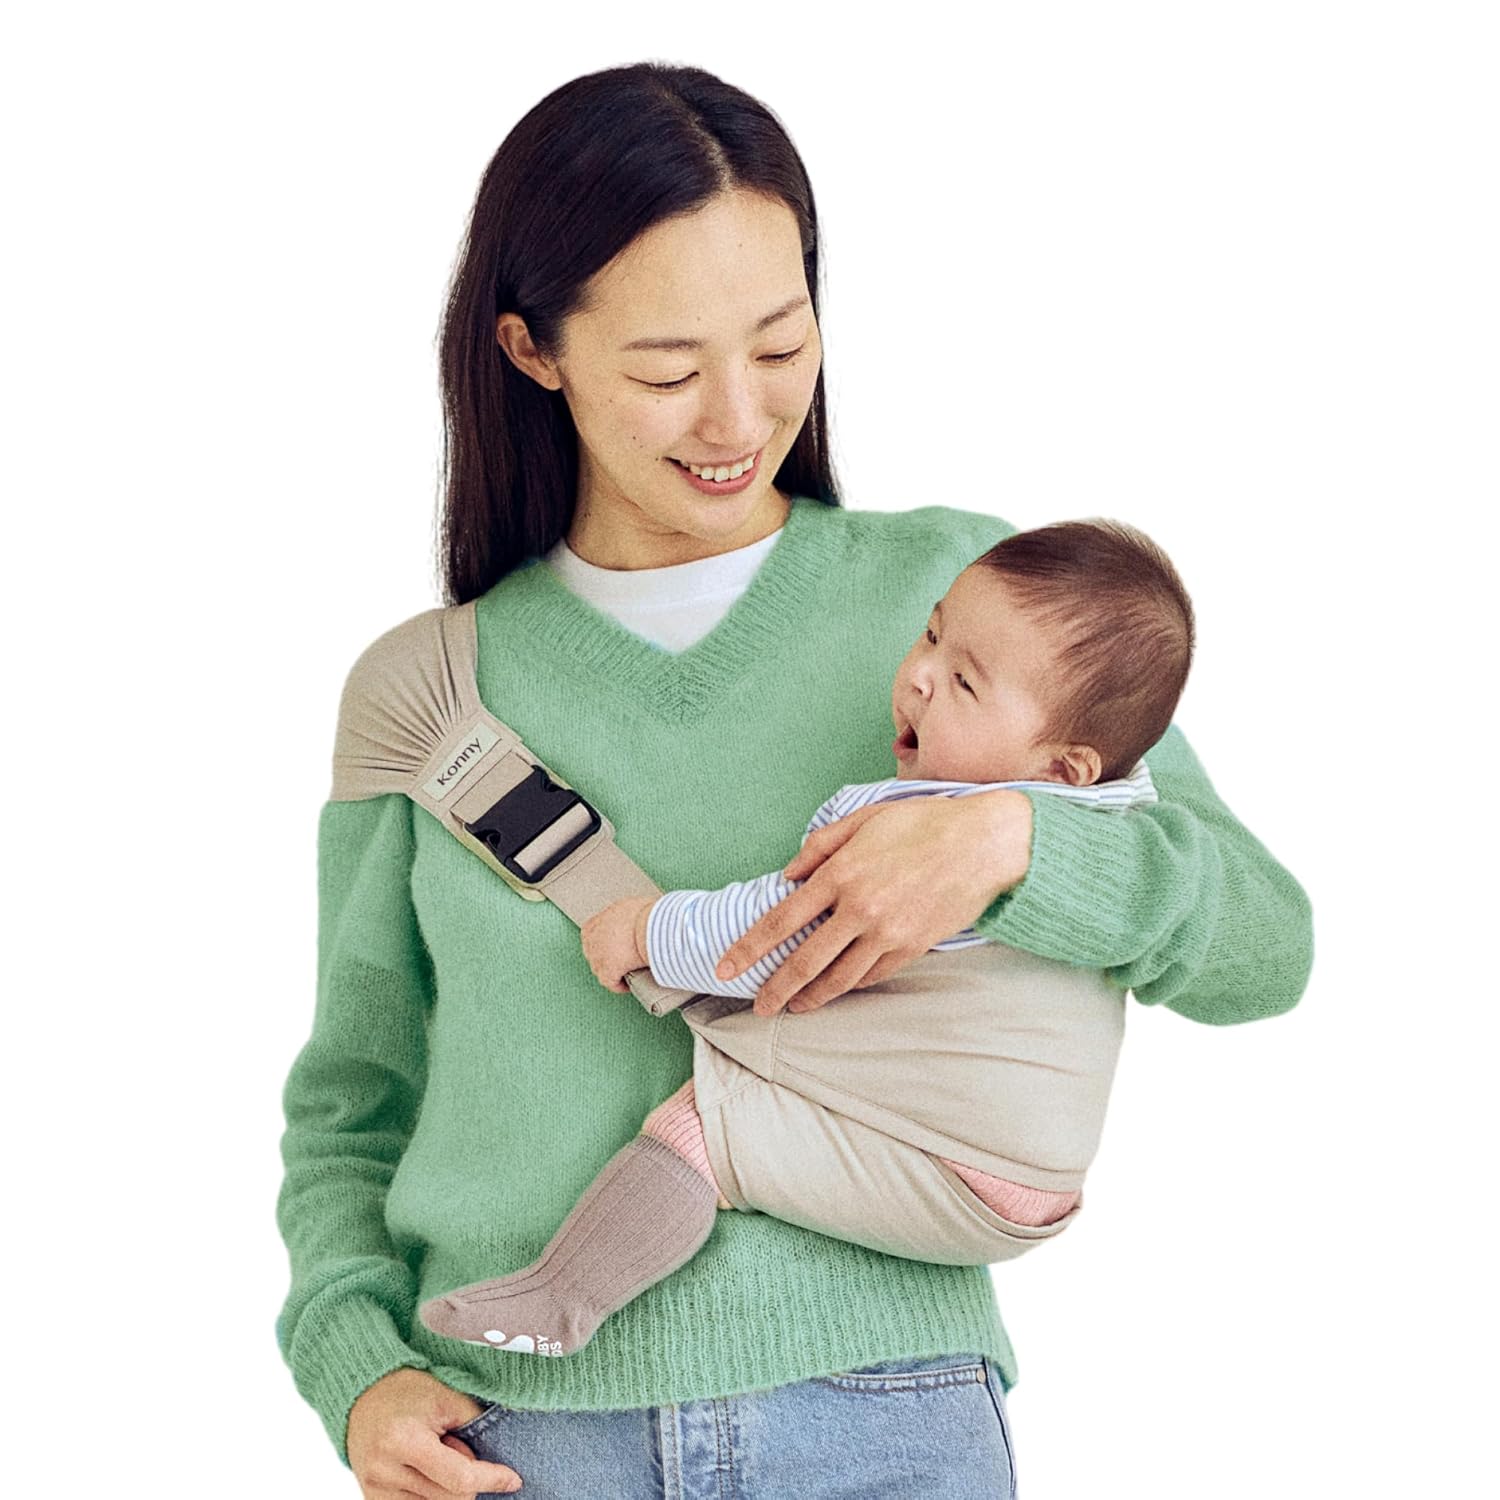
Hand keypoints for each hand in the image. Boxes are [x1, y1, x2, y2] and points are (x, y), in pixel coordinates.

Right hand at [347, 1366, 522, 1496]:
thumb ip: (473, 1425)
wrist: (363, 1393)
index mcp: (404, 1441)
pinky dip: (432, 1494)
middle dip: (466, 1477)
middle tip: (454, 1444)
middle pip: (450, 1498)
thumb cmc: (408, 1390)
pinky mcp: (371, 1498)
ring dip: (448, 1486)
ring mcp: (376, 1489)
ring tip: (436, 1453)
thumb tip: (497, 1457)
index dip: (491, 1480)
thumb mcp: (446, 1396)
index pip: (460, 1478)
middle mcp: (385, 1471)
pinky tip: (428, 1471)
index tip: (513, 1480)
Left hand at [580, 896, 654, 992]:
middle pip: (593, 952)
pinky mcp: (608, 971)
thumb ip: (630, 915)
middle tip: (621, 959)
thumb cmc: (650, 915)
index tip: (612, 945)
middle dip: (604, 956)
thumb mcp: (636, 907)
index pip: (590, 933)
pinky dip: (619, 986)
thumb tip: (640, 918)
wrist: (653, 926)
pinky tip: (627, 986)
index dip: (601, 940)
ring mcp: (599, 956)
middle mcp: (594, 938)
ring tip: (625, 973)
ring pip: (599, 969)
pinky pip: (610, 983)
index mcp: (599, 920)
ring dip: (611, 972)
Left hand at [715, 790, 1032, 1017]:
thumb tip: (788, 875)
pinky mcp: (912, 947)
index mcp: (839, 874)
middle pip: (803, 961)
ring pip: (838, 977)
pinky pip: (872, 974)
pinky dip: (850, 985)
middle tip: (757, 1006)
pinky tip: (837, 989)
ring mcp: (887, 933)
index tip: (726, 967)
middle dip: (774, 988)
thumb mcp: (863, 819)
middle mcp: (858, 909)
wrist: (984, 843)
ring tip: (793, 1007)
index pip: (780, 920)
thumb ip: (820, 846)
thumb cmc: (922, 823)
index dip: (748, 948)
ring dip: (811, 996)